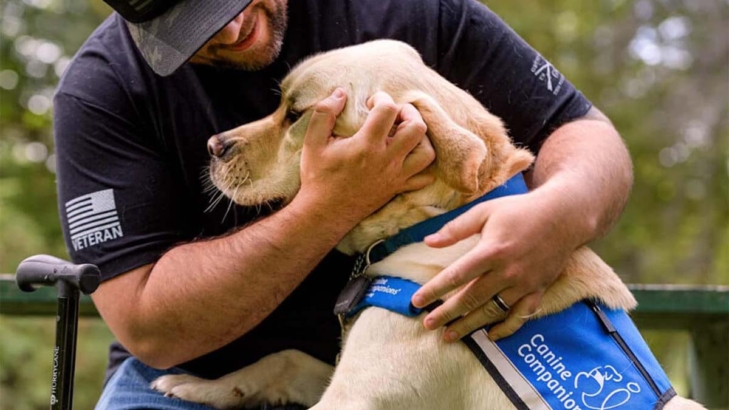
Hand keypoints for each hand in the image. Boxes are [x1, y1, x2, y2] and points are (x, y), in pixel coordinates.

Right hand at [299, 88, 434, 222]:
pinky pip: (425, 177)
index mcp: (366, 145)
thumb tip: (340, 93)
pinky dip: (423, 165)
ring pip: (427, 152)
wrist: (324, 213)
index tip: (371, 104)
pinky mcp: (398, 189)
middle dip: (409, 113)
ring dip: (420, 138)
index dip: (382, 98)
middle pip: (417, 127)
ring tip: (403, 134)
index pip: (388, 109)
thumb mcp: (313, 142)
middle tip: (394, 114)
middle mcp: (386, 160)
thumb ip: (324, 113)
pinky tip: (407, 157)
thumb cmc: (318, 176)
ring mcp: (395, 176)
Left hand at [411, 189, 577, 341]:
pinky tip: (490, 336)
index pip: (456, 276)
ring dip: (470, 325)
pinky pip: (521, 316)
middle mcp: (507, 271)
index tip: (417, 302)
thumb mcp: (485, 211)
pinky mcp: (537, 290)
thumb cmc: (519, 210)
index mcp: (491, 250)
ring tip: (449, 335)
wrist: (563, 216)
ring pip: (492, 311)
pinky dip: (506, 328)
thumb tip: (428, 242)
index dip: (435, 290)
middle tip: (428, 325)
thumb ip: (456, 228)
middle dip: (447, 314)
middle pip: (471, 298)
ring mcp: (524, 283)